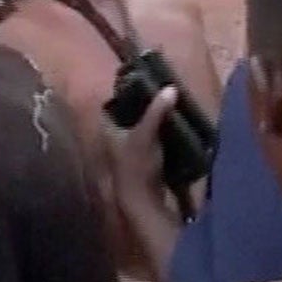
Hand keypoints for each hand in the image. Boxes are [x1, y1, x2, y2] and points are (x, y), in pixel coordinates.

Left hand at [102, 85, 177, 212]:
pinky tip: (173, 126)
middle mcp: (114, 140)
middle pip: (125, 116)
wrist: (143, 200)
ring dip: (151, 120)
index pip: (109, 107)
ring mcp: (128, 152)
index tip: (137, 81)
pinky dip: (159, 134)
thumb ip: (157, 111)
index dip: (119, 94)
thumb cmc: (137, 164)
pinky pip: (150, 140)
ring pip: (138, 129)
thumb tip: (170, 88)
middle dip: (140, 106)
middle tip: (158, 91)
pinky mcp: (143, 162)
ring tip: (169, 105)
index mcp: (108, 131)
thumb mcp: (146, 134)